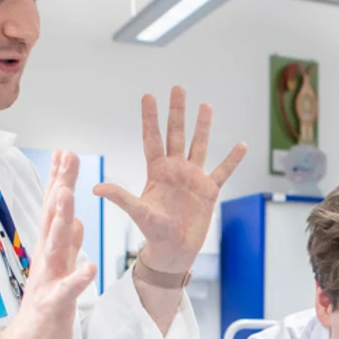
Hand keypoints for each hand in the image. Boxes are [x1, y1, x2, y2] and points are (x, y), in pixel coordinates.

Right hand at [2, 150, 97, 338]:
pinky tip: (90, 267)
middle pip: (53, 218)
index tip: (64, 153)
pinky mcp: (54, 305)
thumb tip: (78, 221)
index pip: (54, 210)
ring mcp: (48, 281)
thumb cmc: (45, 310)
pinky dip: (78, 278)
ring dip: (62, 221)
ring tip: (68, 196)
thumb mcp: (60, 272)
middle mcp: (46, 260)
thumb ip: (68, 246)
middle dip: (60, 187)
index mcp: (49, 252)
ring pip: (55, 247)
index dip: (59, 181)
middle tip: (66, 157)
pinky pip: (68, 290)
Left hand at [95, 87, 247, 274]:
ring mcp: (193, 178)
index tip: (148, 96)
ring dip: (202, 126)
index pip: (152, 138)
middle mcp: (175, 169)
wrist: (174, 250)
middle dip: (177, 112)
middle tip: (178, 88)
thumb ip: (120, 197)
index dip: (150, 118)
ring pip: (199, 146)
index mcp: (157, 171)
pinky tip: (242, 145)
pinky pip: (223, 172)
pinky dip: (233, 160)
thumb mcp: (137, 212)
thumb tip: (96, 187)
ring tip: (205, 105)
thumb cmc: (153, 232)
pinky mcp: (209, 190)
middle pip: (176, 134)